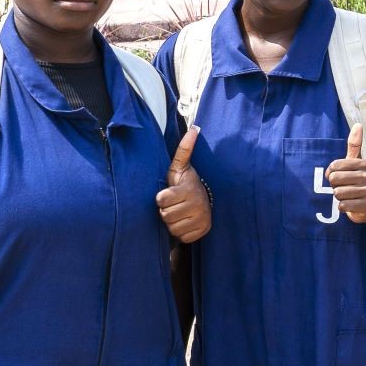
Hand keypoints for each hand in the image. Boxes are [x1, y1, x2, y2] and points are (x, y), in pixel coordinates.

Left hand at [155, 126, 210, 242]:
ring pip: (173, 227)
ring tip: (179, 212)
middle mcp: (197, 206)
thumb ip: (183, 150)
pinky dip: (182, 231)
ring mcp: (201, 220)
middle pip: (165, 215)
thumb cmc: (185, 184)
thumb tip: (194, 128)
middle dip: (167, 211)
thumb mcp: (181, 168)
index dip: (162, 198)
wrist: (204, 201)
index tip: (168, 194)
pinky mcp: (203, 231)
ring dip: (173, 222)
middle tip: (174, 204)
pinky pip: (182, 236)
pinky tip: (186, 221)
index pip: (162, 200)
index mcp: (188, 190)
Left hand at [325, 124, 365, 223]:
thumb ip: (354, 145)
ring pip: (338, 193)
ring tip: (348, 195)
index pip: (334, 166)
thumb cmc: (356, 180)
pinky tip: (350, 204)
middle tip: (343, 187)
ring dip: (339, 197)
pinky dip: (342, 207)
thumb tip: (359, 124)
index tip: (338, 175)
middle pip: (334, 180)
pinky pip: (342, 206)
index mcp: (364, 164)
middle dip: (334, 185)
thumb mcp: (354, 162)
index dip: (330, 173)